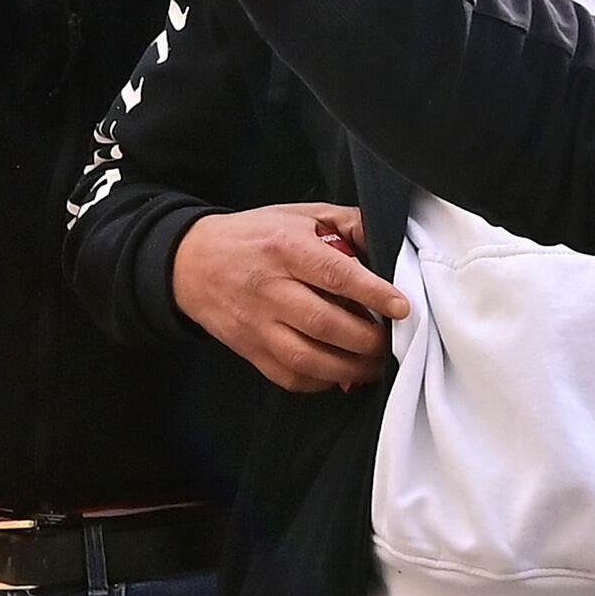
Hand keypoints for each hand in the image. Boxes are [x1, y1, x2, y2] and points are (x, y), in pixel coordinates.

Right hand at [171, 203, 411, 392]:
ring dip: (349, 368)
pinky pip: (288, 376)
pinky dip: (320, 382)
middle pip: (324, 323)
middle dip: (367, 339)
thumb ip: (347, 223)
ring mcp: (256, 323)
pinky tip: (341, 374)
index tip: (402, 307)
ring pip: (307, 357)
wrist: (192, 262)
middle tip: (392, 341)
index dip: (373, 293)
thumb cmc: (255, 236)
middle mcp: (269, 288)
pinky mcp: (248, 349)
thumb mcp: (301, 214)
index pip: (335, 274)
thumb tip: (385, 241)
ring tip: (374, 364)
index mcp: (286, 248)